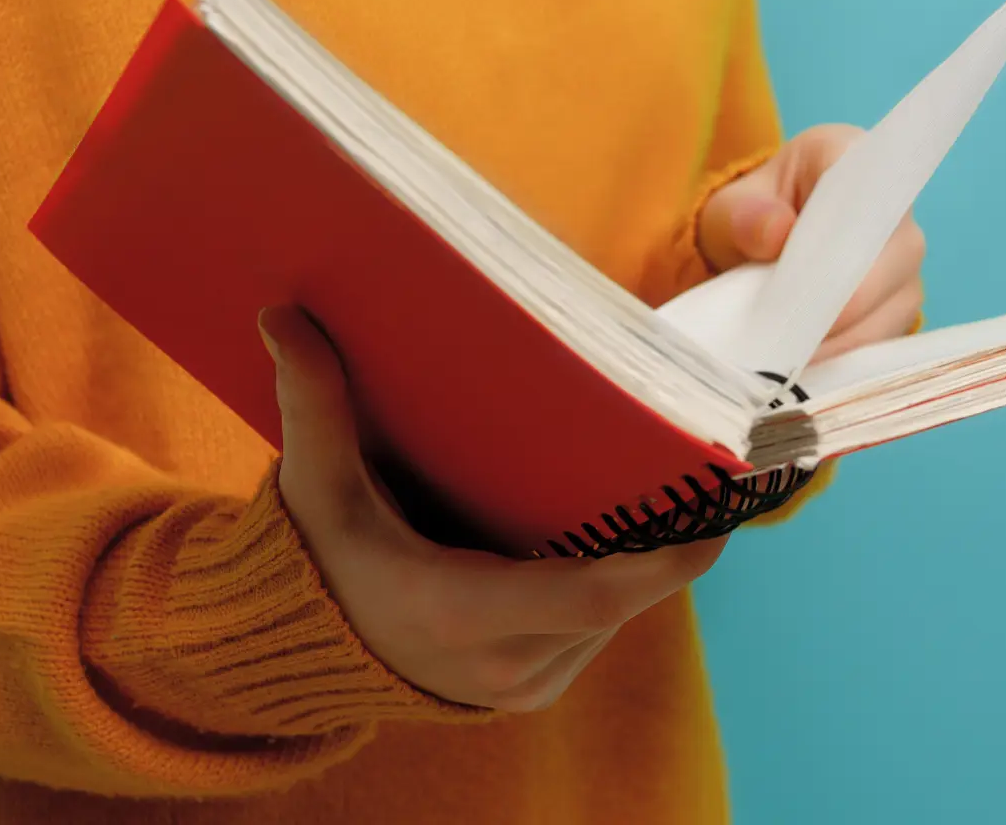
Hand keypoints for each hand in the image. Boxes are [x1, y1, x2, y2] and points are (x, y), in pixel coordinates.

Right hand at [258, 305, 724, 711]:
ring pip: (618, 615)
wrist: (302, 656)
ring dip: (641, 561)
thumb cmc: (318, 561)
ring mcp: (525, 687)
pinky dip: (615, 586)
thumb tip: (284, 314)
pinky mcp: (538, 692)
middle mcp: (503, 666)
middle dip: (662, 541)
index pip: (596, 595)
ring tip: (667, 491)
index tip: (721, 518)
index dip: (668, 561)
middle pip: (621, 597)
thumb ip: (313, 408)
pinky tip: (623, 531)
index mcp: (458, 615)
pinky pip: (601, 631)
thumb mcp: (317, 488)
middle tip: (697, 470)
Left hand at [698, 124, 924, 361]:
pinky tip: (805, 370)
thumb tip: (777, 233)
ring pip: (888, 309)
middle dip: (833, 307)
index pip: (864, 191)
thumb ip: (743, 216)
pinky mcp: (903, 303)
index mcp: (853, 157)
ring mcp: (906, 260)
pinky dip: (845, 358)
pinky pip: (885, 338)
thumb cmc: (753, 216)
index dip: (836, 242)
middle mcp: (895, 207)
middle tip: (782, 343)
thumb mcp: (729, 210)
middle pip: (885, 261)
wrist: (767, 242)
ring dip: (837, 341)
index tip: (795, 285)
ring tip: (785, 364)